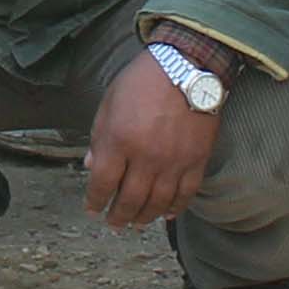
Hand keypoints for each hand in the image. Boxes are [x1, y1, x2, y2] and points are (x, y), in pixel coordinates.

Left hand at [81, 46, 221, 230]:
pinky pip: (185, 194)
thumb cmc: (141, 82)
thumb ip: (99, 138)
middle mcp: (146, 157)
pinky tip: (165, 214)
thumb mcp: (109, 104)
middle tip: (114, 224)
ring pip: (158, 203)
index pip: (103, 183)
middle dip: (118, 216)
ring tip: (136, 223)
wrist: (186, 65)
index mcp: (119, 141)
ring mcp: (174, 161)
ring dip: (144, 217)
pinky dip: (175, 208)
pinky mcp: (197, 160)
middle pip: (130, 200)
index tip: (92, 209)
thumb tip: (91, 167)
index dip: (95, 201)